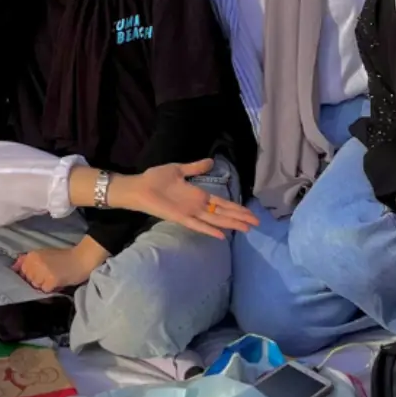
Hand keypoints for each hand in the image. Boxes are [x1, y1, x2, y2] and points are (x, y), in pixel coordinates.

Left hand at [14, 242, 105, 293]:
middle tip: (48, 275)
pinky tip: (58, 282)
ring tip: (54, 278)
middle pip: (28, 279)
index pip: (22, 270)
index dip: (30, 274)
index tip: (38, 273)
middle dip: (37, 280)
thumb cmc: (64, 257)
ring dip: (44, 285)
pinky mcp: (51, 280)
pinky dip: (51, 289)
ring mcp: (43, 271)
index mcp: (33, 255)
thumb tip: (13, 267)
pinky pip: (45, 290)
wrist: (82, 259)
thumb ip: (28, 260)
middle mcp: (36, 262)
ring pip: (36, 286)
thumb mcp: (44, 254)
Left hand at [110, 159, 259, 238]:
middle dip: (239, 217)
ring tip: (246, 228)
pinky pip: (197, 225)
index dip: (236, 208)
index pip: (222, 203)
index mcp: (198, 195)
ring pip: (215, 220)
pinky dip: (209, 229)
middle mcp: (197, 206)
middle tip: (256, 223)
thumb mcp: (179, 170)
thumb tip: (211, 161)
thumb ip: (195, 168)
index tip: (251, 212)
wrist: (138, 186)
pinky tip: (221, 235)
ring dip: (230, 224)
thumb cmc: (156, 178)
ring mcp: (190, 212)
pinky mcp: (180, 217)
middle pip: (223, 213)